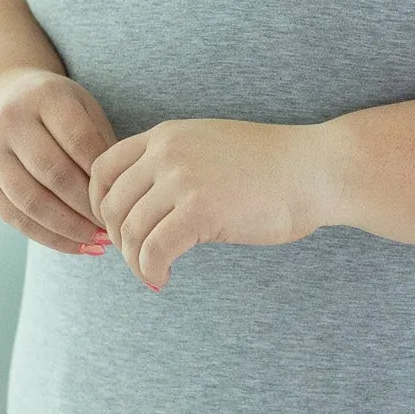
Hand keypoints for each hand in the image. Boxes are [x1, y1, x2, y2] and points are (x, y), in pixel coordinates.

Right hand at [0, 68, 117, 252]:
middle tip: (116, 225)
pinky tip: (76, 245)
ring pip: (33, 202)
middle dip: (89, 207)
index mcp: (44, 97)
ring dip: (71, 229)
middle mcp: (11, 121)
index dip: (105, 175)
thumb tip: (124, 192)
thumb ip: (102, 141)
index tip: (127, 197)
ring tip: (99, 241)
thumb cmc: (51, 107)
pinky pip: (16, 218)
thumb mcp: (80, 106)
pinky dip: (49, 237)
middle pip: (56, 174)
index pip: (81, 142)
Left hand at [88, 117, 331, 288]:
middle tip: (137, 257)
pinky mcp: (200, 210)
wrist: (315, 170)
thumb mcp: (211, 148)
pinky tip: (163, 279)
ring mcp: (182, 179)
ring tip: (152, 273)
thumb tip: (144, 205)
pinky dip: (151, 271)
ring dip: (135, 261)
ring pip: (131, 231)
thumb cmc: (273, 166)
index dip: (99, 204)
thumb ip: (175, 165)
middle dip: (118, 239)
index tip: (115, 228)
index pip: (103, 167)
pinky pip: (154, 250)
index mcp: (167, 135)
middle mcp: (167, 152)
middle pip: (112, 204)